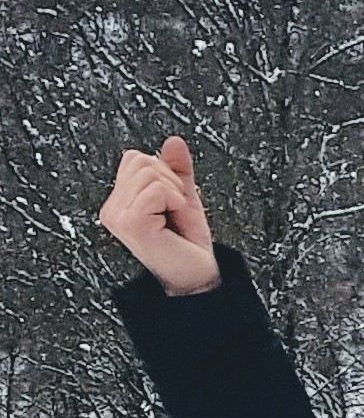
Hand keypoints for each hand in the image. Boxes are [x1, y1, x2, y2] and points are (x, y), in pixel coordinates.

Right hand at [98, 138, 220, 296]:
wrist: (197, 277)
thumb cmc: (188, 243)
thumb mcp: (183, 198)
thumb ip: (177, 169)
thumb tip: (174, 140)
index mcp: (118, 202)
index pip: (135, 158)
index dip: (164, 173)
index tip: (172, 203)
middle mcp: (111, 209)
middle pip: (141, 160)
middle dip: (170, 181)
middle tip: (175, 212)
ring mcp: (117, 216)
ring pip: (149, 172)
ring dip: (174, 194)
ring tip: (173, 218)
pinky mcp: (130, 222)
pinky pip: (157, 190)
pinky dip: (175, 202)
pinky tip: (172, 222)